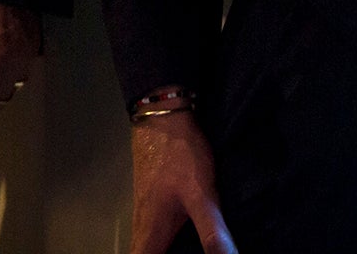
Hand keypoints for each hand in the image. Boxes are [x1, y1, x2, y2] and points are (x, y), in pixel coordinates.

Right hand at [129, 110, 236, 253]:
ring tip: (184, 252)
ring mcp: (145, 209)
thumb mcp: (202, 194)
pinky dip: (164, 242)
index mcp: (151, 231)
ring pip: (146, 244)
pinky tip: (183, 239)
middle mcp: (143, 224)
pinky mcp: (152, 197)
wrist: (162, 115)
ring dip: (160, 253)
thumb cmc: (179, 156)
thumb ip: (213, 231)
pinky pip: (153, 231)